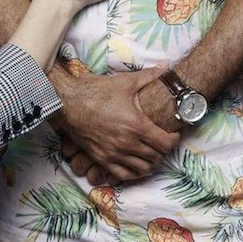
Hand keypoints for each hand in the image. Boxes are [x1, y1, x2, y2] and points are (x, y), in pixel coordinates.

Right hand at [52, 67, 179, 182]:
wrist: (68, 102)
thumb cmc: (96, 91)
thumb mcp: (125, 81)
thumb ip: (150, 76)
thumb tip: (167, 66)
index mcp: (136, 126)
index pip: (165, 143)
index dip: (174, 139)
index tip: (174, 133)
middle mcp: (127, 144)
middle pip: (156, 157)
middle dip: (164, 149)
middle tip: (164, 139)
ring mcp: (113, 154)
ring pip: (142, 168)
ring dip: (151, 162)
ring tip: (153, 151)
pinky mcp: (102, 159)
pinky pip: (123, 175)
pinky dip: (135, 173)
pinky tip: (138, 164)